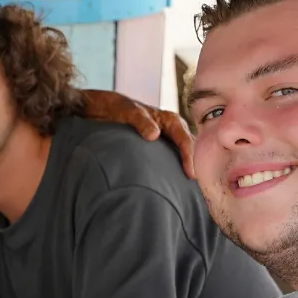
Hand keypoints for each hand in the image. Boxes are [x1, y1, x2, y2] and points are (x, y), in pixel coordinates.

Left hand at [81, 89, 195, 177]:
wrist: (103, 110)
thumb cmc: (119, 109)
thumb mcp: (130, 112)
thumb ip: (141, 122)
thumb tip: (154, 135)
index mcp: (169, 120)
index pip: (184, 140)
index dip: (188, 156)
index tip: (189, 173)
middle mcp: (170, 131)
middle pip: (186, 150)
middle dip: (192, 166)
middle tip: (194, 186)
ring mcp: (164, 142)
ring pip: (179, 157)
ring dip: (181, 170)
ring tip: (187, 189)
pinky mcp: (156, 151)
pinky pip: (168, 161)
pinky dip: (171, 171)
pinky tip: (171, 185)